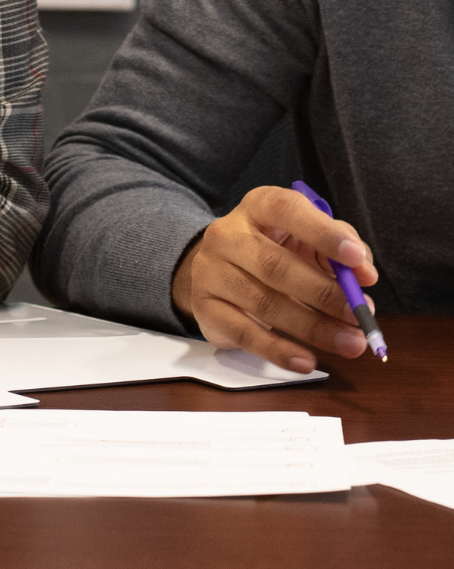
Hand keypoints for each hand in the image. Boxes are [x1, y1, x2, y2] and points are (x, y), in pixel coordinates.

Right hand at [171, 186, 378, 372]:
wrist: (216, 270)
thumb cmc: (273, 250)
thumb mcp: (303, 239)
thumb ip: (336, 250)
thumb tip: (364, 275)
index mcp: (257, 207)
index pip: (287, 211)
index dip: (323, 234)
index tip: (356, 259)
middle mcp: (227, 234)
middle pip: (275, 265)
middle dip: (323, 293)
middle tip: (359, 315)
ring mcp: (210, 271)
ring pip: (264, 303)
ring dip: (312, 327)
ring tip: (350, 344)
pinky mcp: (204, 307)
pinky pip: (243, 333)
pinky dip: (278, 350)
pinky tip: (306, 361)